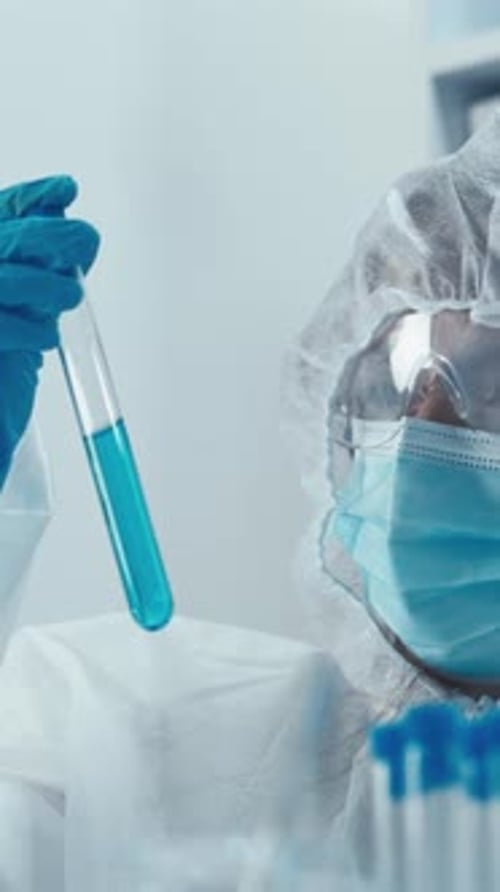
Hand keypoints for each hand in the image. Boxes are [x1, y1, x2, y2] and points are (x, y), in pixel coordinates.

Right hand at [0, 176, 99, 484]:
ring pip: (1, 277)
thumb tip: (76, 230)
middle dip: (48, 234)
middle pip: (1, 238)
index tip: (66, 190)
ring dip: (42, 282)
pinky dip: (25, 327)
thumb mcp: (31, 308)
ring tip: (70, 297)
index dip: (30, 198)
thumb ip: (44, 268)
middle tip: (85, 242)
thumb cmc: (6, 366)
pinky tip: (45, 337)